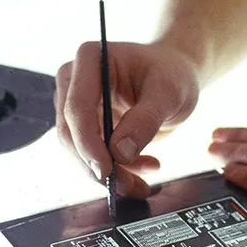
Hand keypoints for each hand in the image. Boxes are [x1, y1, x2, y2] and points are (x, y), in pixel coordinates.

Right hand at [55, 41, 199, 197]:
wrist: (175, 75)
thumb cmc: (172, 73)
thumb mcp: (169, 92)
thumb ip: (146, 120)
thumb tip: (120, 152)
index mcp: (90, 59)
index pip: (77, 107)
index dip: (88, 142)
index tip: (107, 170)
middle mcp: (75, 80)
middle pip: (71, 134)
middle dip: (98, 166)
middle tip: (128, 186)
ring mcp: (76, 105)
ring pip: (79, 152)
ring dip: (109, 174)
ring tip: (142, 183)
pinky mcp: (86, 126)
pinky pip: (92, 157)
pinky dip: (117, 171)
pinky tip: (144, 169)